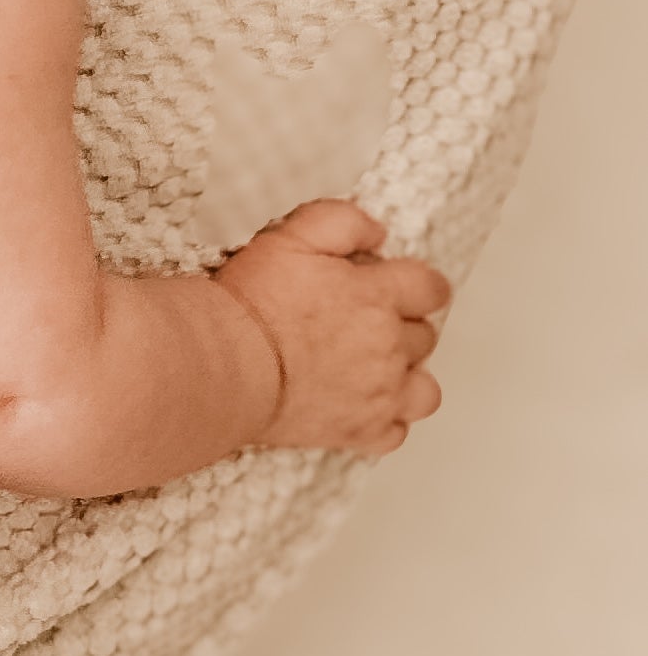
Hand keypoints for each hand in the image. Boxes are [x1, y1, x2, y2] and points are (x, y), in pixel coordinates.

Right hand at [215, 200, 449, 456]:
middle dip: (401, 328)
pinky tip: (357, 408)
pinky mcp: (359, 432)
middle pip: (425, 337)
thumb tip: (378, 233)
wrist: (225, 365)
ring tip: (372, 372)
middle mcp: (390, 347)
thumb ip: (343, 221)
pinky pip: (395, 434)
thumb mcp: (292, 236)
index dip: (415, 286)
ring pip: (425, 390)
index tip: (393, 288)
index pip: (430, 288)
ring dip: (407, 379)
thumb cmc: (253, 303)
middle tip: (359, 325)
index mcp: (379, 296)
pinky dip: (382, 424)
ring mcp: (380, 394)